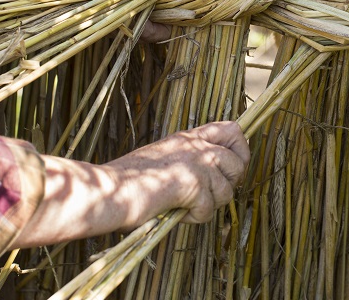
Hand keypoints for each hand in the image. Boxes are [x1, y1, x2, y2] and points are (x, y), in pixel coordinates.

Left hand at [0, 0, 196, 41]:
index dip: (178, 10)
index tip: (178, 21)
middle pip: (157, 11)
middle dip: (158, 22)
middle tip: (155, 30)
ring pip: (138, 19)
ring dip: (140, 27)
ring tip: (139, 30)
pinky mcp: (102, 6)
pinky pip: (118, 22)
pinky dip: (121, 27)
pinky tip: (121, 30)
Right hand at [12, 122, 249, 247]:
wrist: (108, 191)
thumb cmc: (128, 182)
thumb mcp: (163, 160)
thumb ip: (189, 161)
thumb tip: (215, 178)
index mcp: (188, 137)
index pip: (233, 129)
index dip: (240, 149)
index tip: (230, 167)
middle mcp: (195, 145)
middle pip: (240, 162)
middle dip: (229, 184)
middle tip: (206, 195)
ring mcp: (196, 163)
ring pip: (228, 190)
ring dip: (208, 205)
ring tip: (182, 205)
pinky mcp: (193, 183)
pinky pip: (209, 210)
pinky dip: (193, 218)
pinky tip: (175, 211)